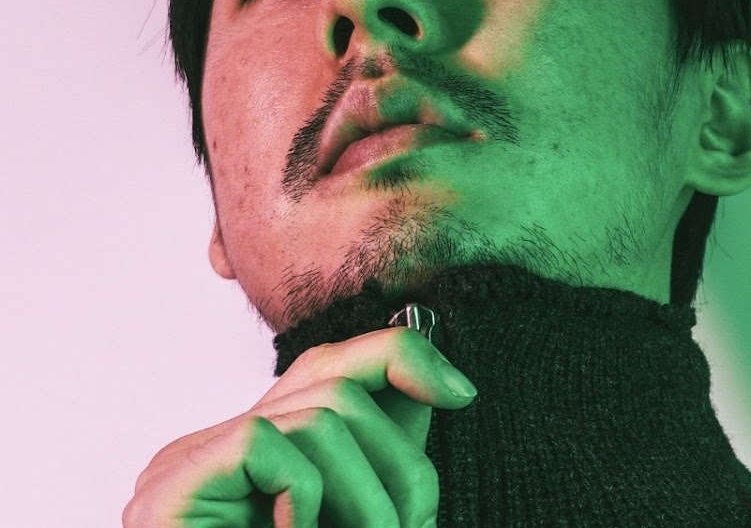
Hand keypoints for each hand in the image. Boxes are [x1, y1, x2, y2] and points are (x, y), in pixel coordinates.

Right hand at [122, 326, 477, 526]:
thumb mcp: (358, 513)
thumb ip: (388, 459)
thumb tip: (450, 386)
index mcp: (264, 447)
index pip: (332, 362)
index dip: (402, 358)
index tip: (461, 393)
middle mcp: (222, 442)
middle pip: (336, 387)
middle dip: (399, 460)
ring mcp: (186, 461)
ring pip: (317, 418)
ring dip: (369, 494)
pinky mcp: (171, 486)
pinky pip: (260, 443)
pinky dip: (304, 494)